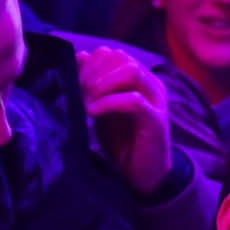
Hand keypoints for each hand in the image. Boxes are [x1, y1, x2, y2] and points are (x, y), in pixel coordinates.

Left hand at [78, 46, 173, 197]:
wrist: (142, 175)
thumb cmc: (122, 141)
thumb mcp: (102, 108)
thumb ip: (94, 84)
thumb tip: (81, 56)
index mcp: (139, 78)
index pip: (112, 54)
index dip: (89, 64)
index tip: (72, 81)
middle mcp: (150, 84)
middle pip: (121, 58)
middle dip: (94, 72)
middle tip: (78, 92)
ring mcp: (156, 101)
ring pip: (131, 71)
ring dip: (103, 84)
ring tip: (87, 100)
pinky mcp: (156, 121)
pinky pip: (134, 100)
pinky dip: (109, 103)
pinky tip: (93, 112)